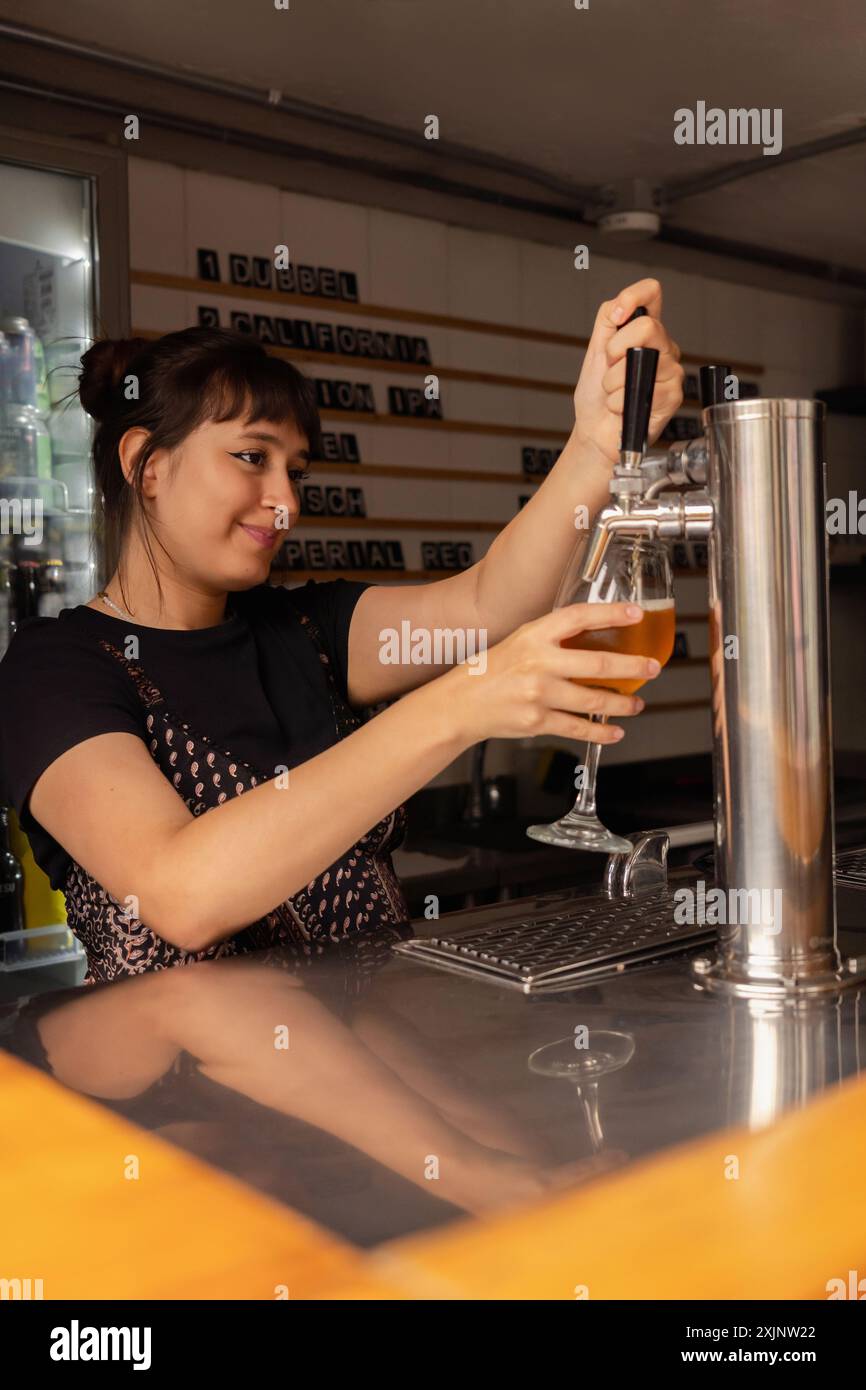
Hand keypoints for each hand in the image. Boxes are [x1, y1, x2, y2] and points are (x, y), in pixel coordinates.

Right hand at [443, 601, 661, 745]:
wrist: (459, 705)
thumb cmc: (490, 672)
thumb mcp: (519, 642)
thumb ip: (552, 639)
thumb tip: (594, 635)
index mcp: (533, 636)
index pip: (579, 617)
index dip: (611, 614)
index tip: (637, 614)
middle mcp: (538, 662)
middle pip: (598, 664)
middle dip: (633, 667)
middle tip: (652, 668)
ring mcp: (539, 694)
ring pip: (594, 700)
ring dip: (622, 703)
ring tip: (636, 704)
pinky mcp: (537, 721)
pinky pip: (579, 728)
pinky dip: (601, 732)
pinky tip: (615, 731)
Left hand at [572, 278, 684, 467]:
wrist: (595, 432)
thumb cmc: (597, 396)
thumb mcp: (595, 350)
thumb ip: (607, 319)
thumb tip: (620, 307)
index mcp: (645, 332)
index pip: (651, 294)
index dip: (634, 296)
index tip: (617, 316)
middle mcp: (663, 348)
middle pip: (647, 327)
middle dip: (616, 351)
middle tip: (609, 368)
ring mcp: (671, 371)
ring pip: (641, 361)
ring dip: (614, 381)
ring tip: (615, 393)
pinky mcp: (673, 396)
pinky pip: (643, 389)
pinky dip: (621, 401)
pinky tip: (623, 408)